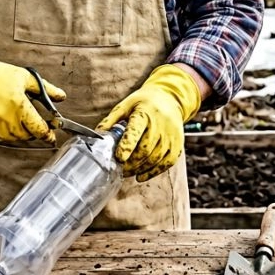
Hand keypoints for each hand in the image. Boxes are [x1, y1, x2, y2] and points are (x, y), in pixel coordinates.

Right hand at [0, 35, 65, 143]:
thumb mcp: (25, 78)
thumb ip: (46, 89)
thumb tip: (61, 97)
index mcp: (19, 105)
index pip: (38, 129)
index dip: (48, 135)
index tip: (52, 137)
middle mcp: (6, 118)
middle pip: (26, 136)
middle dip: (31, 130)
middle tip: (30, 120)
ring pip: (13, 139)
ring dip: (17, 132)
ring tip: (14, 116)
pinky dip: (3, 133)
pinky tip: (1, 119)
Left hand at [97, 64, 202, 181]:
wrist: (170, 99)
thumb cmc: (144, 103)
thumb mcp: (126, 105)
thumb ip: (111, 120)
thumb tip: (97, 134)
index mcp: (145, 112)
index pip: (136, 130)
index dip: (127, 145)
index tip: (119, 158)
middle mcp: (160, 124)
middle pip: (145, 149)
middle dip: (131, 162)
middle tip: (119, 169)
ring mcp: (171, 136)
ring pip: (155, 159)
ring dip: (140, 169)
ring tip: (127, 172)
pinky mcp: (177, 145)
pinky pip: (166, 163)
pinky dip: (153, 172)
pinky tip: (141, 176)